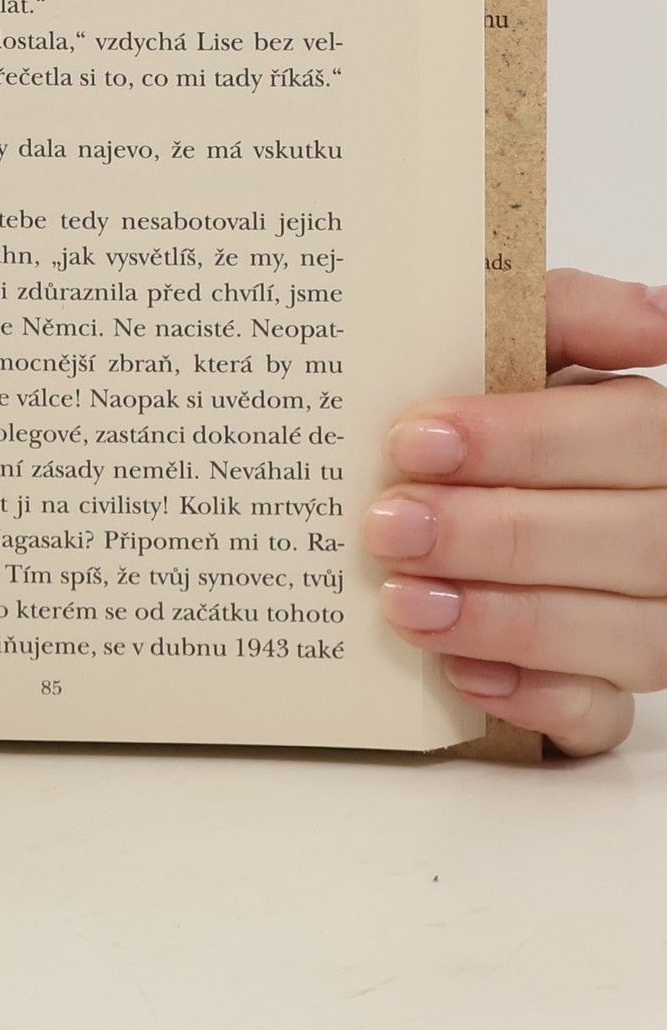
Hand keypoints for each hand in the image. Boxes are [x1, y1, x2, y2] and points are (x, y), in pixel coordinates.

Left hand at [365, 268, 666, 755]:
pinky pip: (601, 717)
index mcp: (648, 437)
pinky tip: (461, 674)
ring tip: (404, 601)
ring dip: (508, 620)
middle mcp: (666, 529)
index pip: (632, 434)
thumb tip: (655, 315)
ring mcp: (649, 617)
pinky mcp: (604, 691)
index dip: (528, 440)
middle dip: (498, 534)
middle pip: (632, 542)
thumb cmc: (482, 407)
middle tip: (389, 524)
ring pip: (629, 637)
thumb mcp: (514, 341)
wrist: (436, 481)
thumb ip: (568, 312)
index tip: (417, 439)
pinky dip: (534, 698)